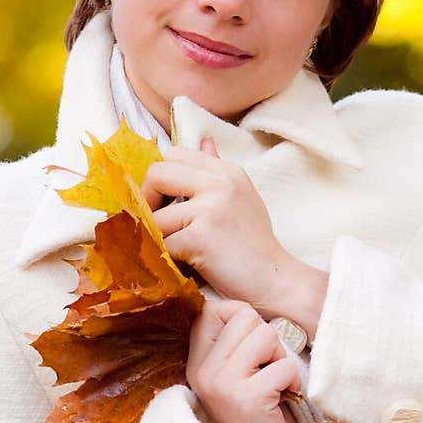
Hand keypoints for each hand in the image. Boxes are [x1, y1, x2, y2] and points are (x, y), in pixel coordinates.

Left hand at [142, 136, 290, 311]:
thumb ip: (217, 170)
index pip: (175, 154)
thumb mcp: (241, 197)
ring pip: (154, 215)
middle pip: (156, 174)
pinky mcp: (199, 237)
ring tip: (174, 250)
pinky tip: (182, 265)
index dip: (160, 177)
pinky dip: (166, 258)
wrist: (276, 281)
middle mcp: (220, 183)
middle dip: (146, 200)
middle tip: (156, 224)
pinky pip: (162, 243)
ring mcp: (210, 209)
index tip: (162, 201)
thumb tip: (203, 141)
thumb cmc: (255, 245)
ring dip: (157, 236)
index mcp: (227, 172)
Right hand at [186, 297, 302, 422]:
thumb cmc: (255, 417)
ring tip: (273, 384)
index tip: (253, 351)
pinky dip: (292, 382)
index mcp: (197, 361)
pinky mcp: (248, 399)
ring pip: (265, 335)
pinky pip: (284, 365)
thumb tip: (250, 310)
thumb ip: (235, 345)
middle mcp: (203, 370)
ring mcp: (223, 384)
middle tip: (266, 372)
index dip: (243, 319)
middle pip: (245, 316)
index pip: (213, 309)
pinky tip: (283, 400)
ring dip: (280, 359)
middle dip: (267, 340)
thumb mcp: (233, 376)